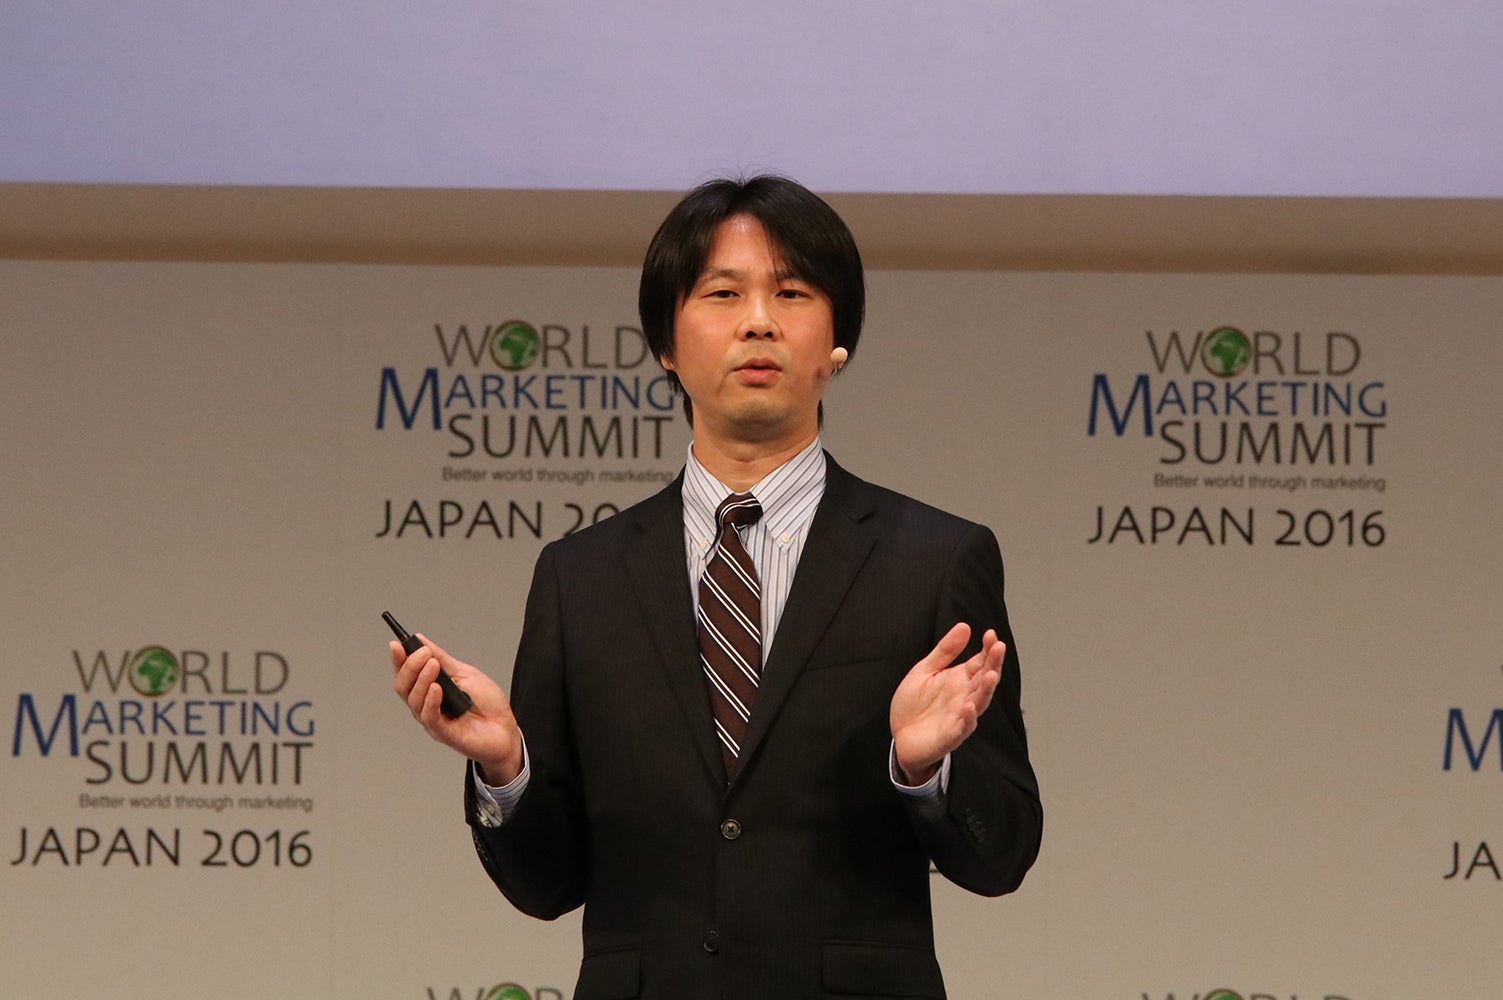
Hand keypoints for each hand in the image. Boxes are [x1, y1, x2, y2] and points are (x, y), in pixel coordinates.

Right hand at [390, 635, 524, 784]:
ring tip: (432, 664)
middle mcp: (426, 707)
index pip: (406, 675)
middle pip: (404, 687)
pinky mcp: (444, 734)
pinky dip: (431, 700)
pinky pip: (430, 717)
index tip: (396, 644)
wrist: (507, 729)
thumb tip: (421, 640)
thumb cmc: (488, 704)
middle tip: (422, 653)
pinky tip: (436, 688)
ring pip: (414, 700)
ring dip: (422, 679)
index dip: (399, 660)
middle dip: (409, 667)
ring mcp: (433, 722)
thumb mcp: (466, 674)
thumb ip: (443, 660)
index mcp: (429, 692)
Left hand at [889, 623, 1003, 784]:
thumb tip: (964, 626)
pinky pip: (962, 727)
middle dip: (993, 664)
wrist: (900, 737)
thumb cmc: (915, 705)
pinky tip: (968, 706)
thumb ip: (945, 651)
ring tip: (991, 675)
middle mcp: (965, 697)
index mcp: (960, 680)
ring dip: (986, 690)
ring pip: (979, 703)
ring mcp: (960, 717)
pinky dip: (967, 718)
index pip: (980, 662)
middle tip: (999, 648)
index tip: (991, 634)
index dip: (988, 649)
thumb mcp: (925, 670)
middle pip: (984, 680)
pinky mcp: (950, 736)